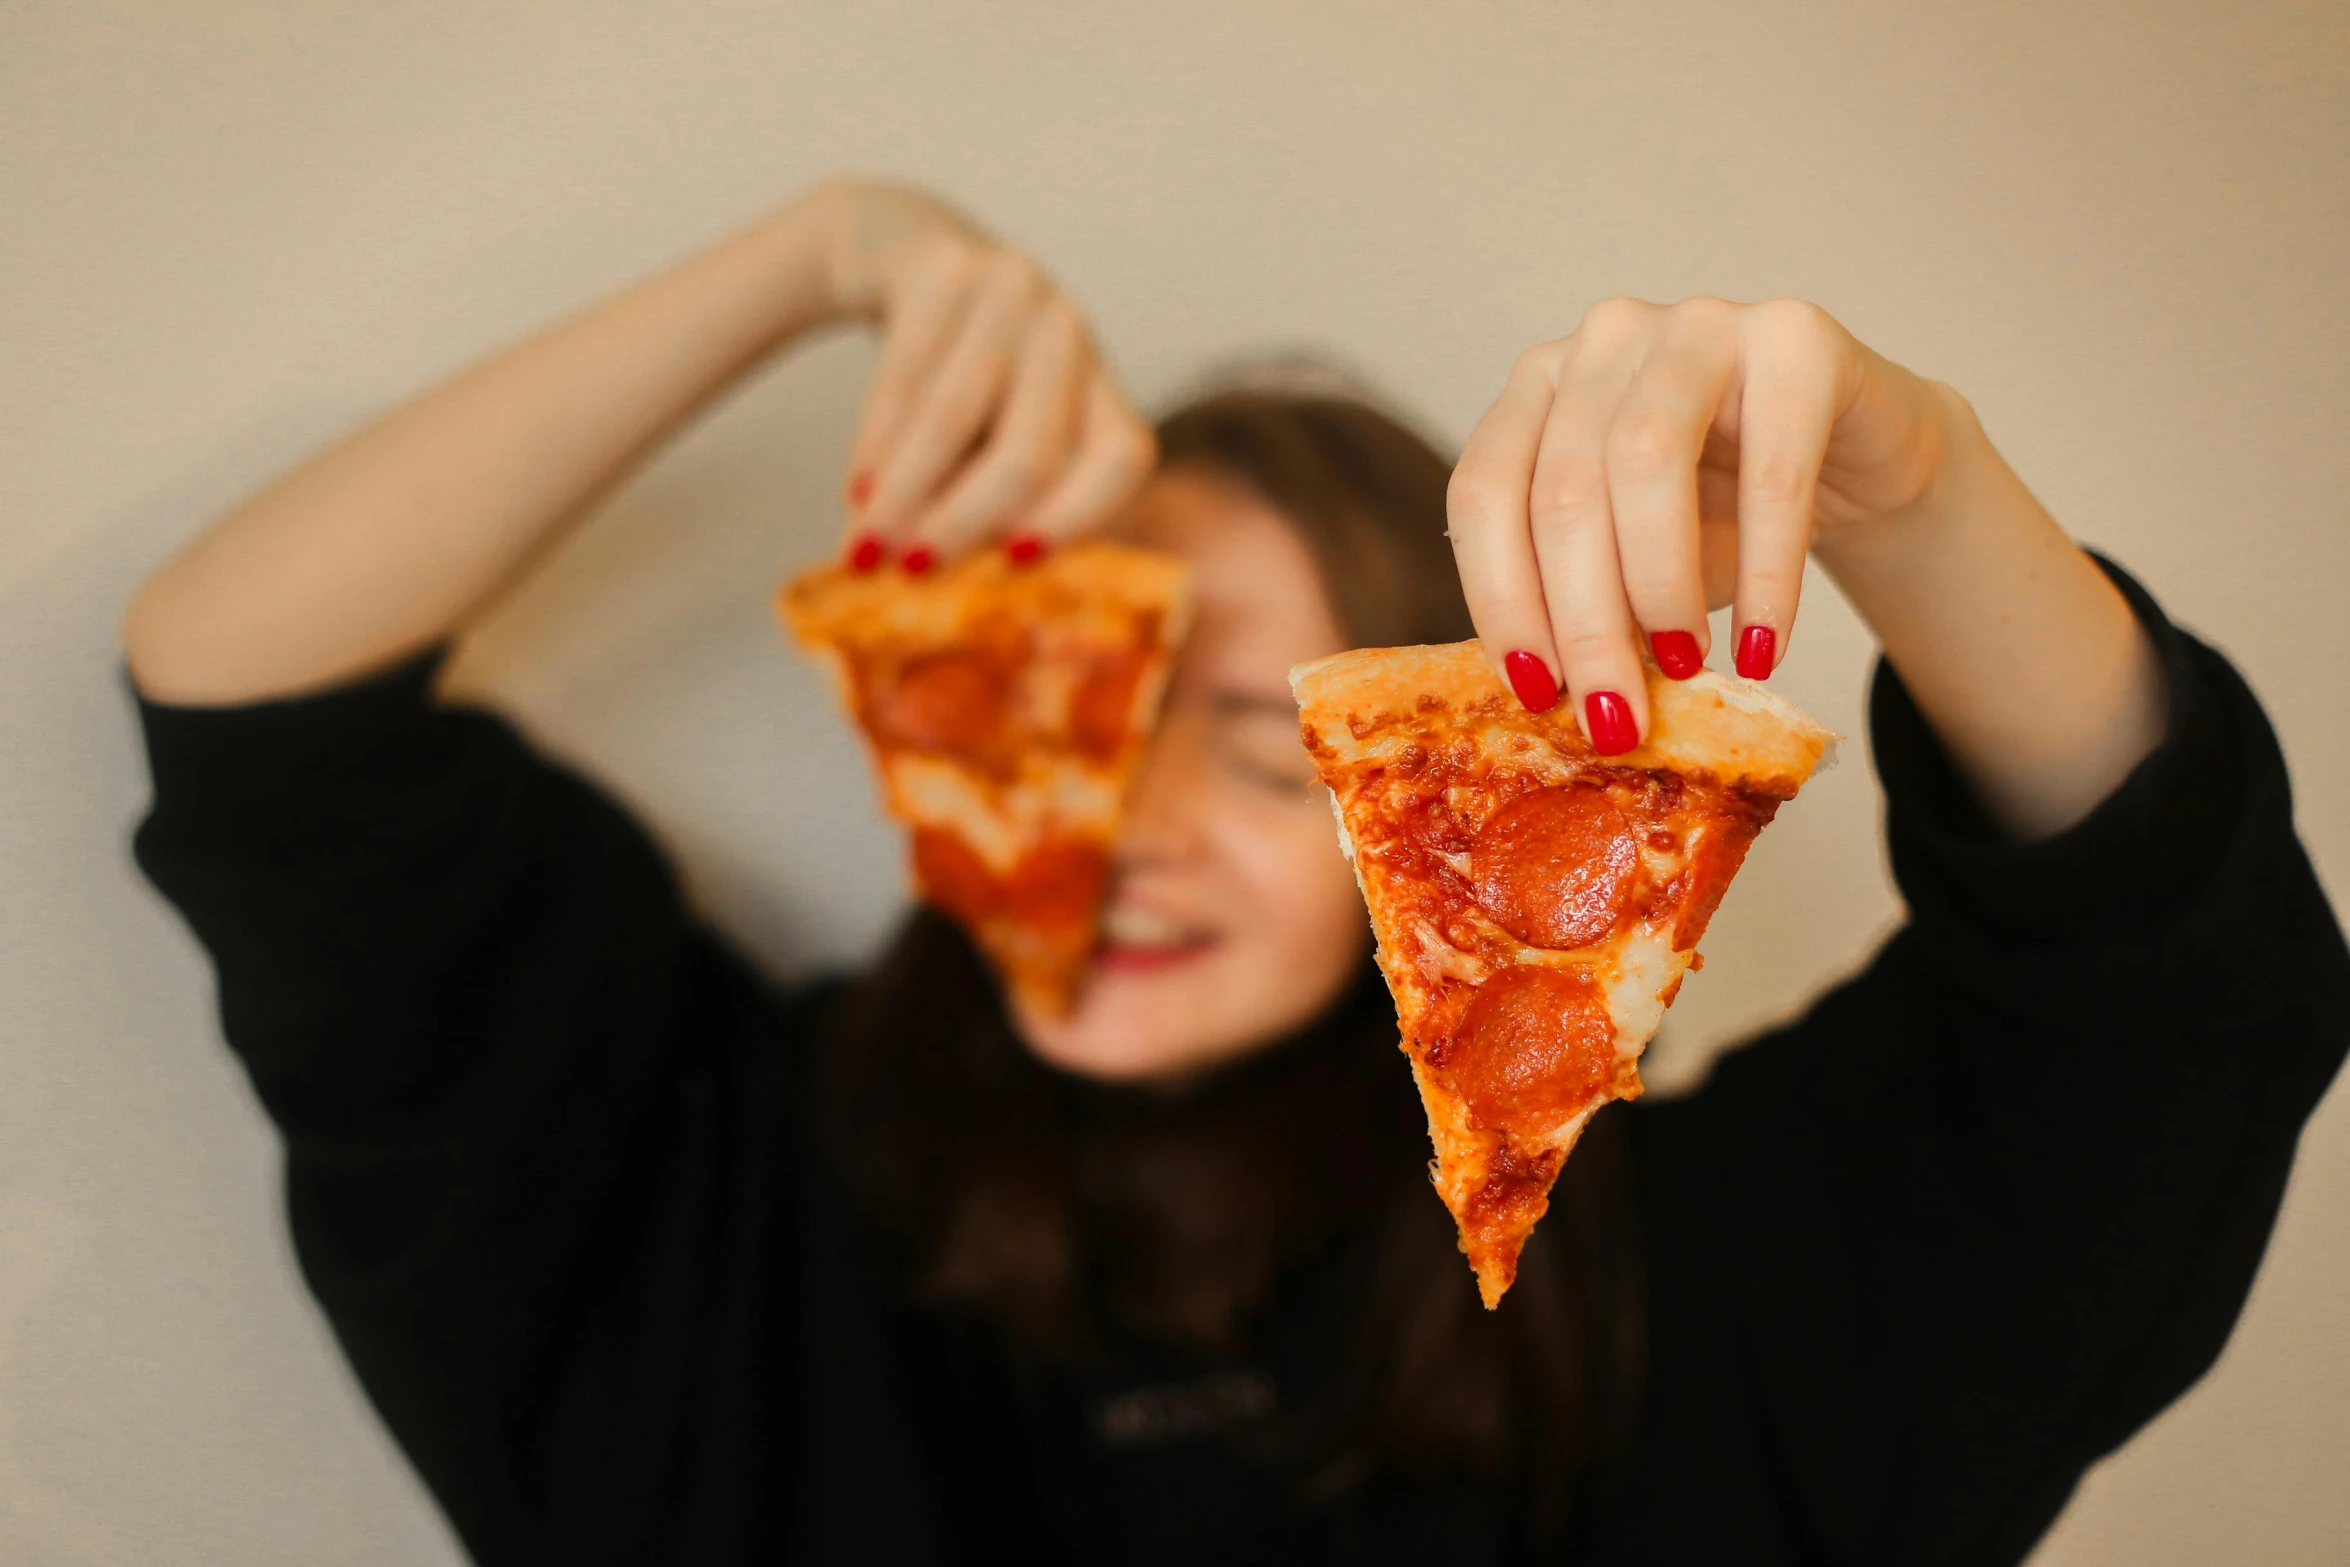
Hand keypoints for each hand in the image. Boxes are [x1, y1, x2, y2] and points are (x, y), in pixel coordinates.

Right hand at [812, 182, 1155, 571]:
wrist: (902, 250)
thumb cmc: (958, 374)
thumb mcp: (996, 426)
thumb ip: (998, 496)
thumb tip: (965, 604)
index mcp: (1102, 385)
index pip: (1123, 459)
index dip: (1079, 515)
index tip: (1018, 563)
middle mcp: (1070, 332)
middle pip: (1030, 453)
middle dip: (963, 524)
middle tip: (911, 573)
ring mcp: (1013, 289)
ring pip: (956, 417)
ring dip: (905, 495)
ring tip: (865, 548)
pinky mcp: (946, 265)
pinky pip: (906, 374)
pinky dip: (877, 444)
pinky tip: (858, 490)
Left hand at [1446, 296, 1950, 750]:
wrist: (1855, 461)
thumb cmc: (1722, 513)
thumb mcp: (1630, 564)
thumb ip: (1581, 607)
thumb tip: (1551, 700)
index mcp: (1535, 388)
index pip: (1482, 493)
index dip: (1499, 600)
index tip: (1534, 694)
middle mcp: (1602, 340)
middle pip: (1562, 489)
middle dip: (1586, 624)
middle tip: (1615, 718)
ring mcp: (1696, 324)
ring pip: (1645, 460)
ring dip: (1658, 586)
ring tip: (1685, 667)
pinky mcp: (1796, 339)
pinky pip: (1772, 472)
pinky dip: (1767, 577)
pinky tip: (1763, 649)